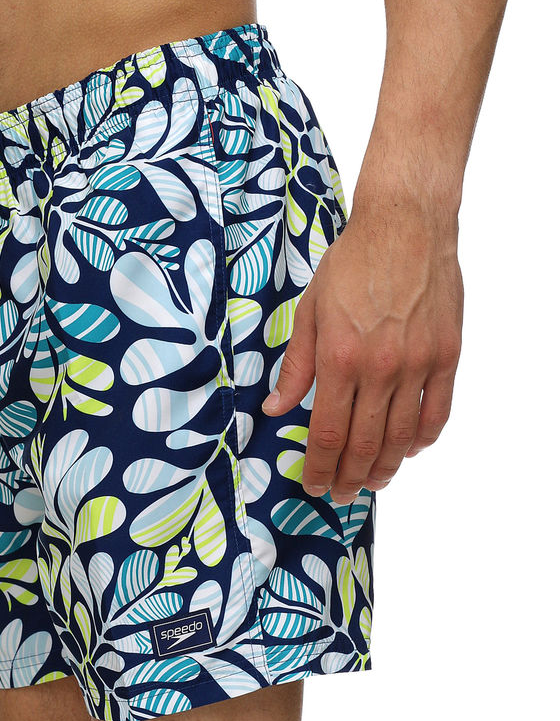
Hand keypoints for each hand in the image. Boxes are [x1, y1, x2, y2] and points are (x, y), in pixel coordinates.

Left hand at [261, 199, 463, 505]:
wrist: (405, 227)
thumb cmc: (350, 265)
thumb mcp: (309, 312)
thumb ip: (295, 367)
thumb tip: (273, 408)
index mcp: (339, 358)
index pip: (326, 433)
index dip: (318, 467)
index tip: (312, 485)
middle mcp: (380, 368)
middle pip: (364, 444)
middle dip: (348, 477)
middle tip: (339, 493)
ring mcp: (418, 364)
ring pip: (401, 437)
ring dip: (386, 467)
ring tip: (373, 483)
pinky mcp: (447, 355)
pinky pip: (437, 412)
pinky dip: (423, 439)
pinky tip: (411, 450)